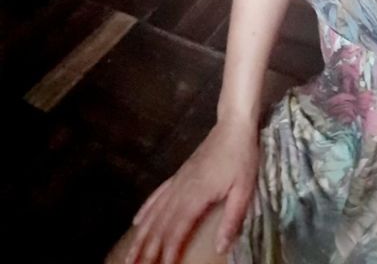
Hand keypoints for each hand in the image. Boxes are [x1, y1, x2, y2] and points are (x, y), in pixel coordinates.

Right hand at [125, 116, 258, 263]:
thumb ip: (232, 218)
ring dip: (141, 234)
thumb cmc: (241, 157)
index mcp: (197, 194)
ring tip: (130, 254)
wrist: (233, 126)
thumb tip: (222, 247)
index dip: (169, 250)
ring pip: (154, 211)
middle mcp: (182, 189)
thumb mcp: (244, 189)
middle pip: (160, 223)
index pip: (178, 228)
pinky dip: (145, 210)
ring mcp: (178, 181)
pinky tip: (136, 222)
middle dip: (147, 248)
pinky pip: (157, 194)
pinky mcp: (179, 174)